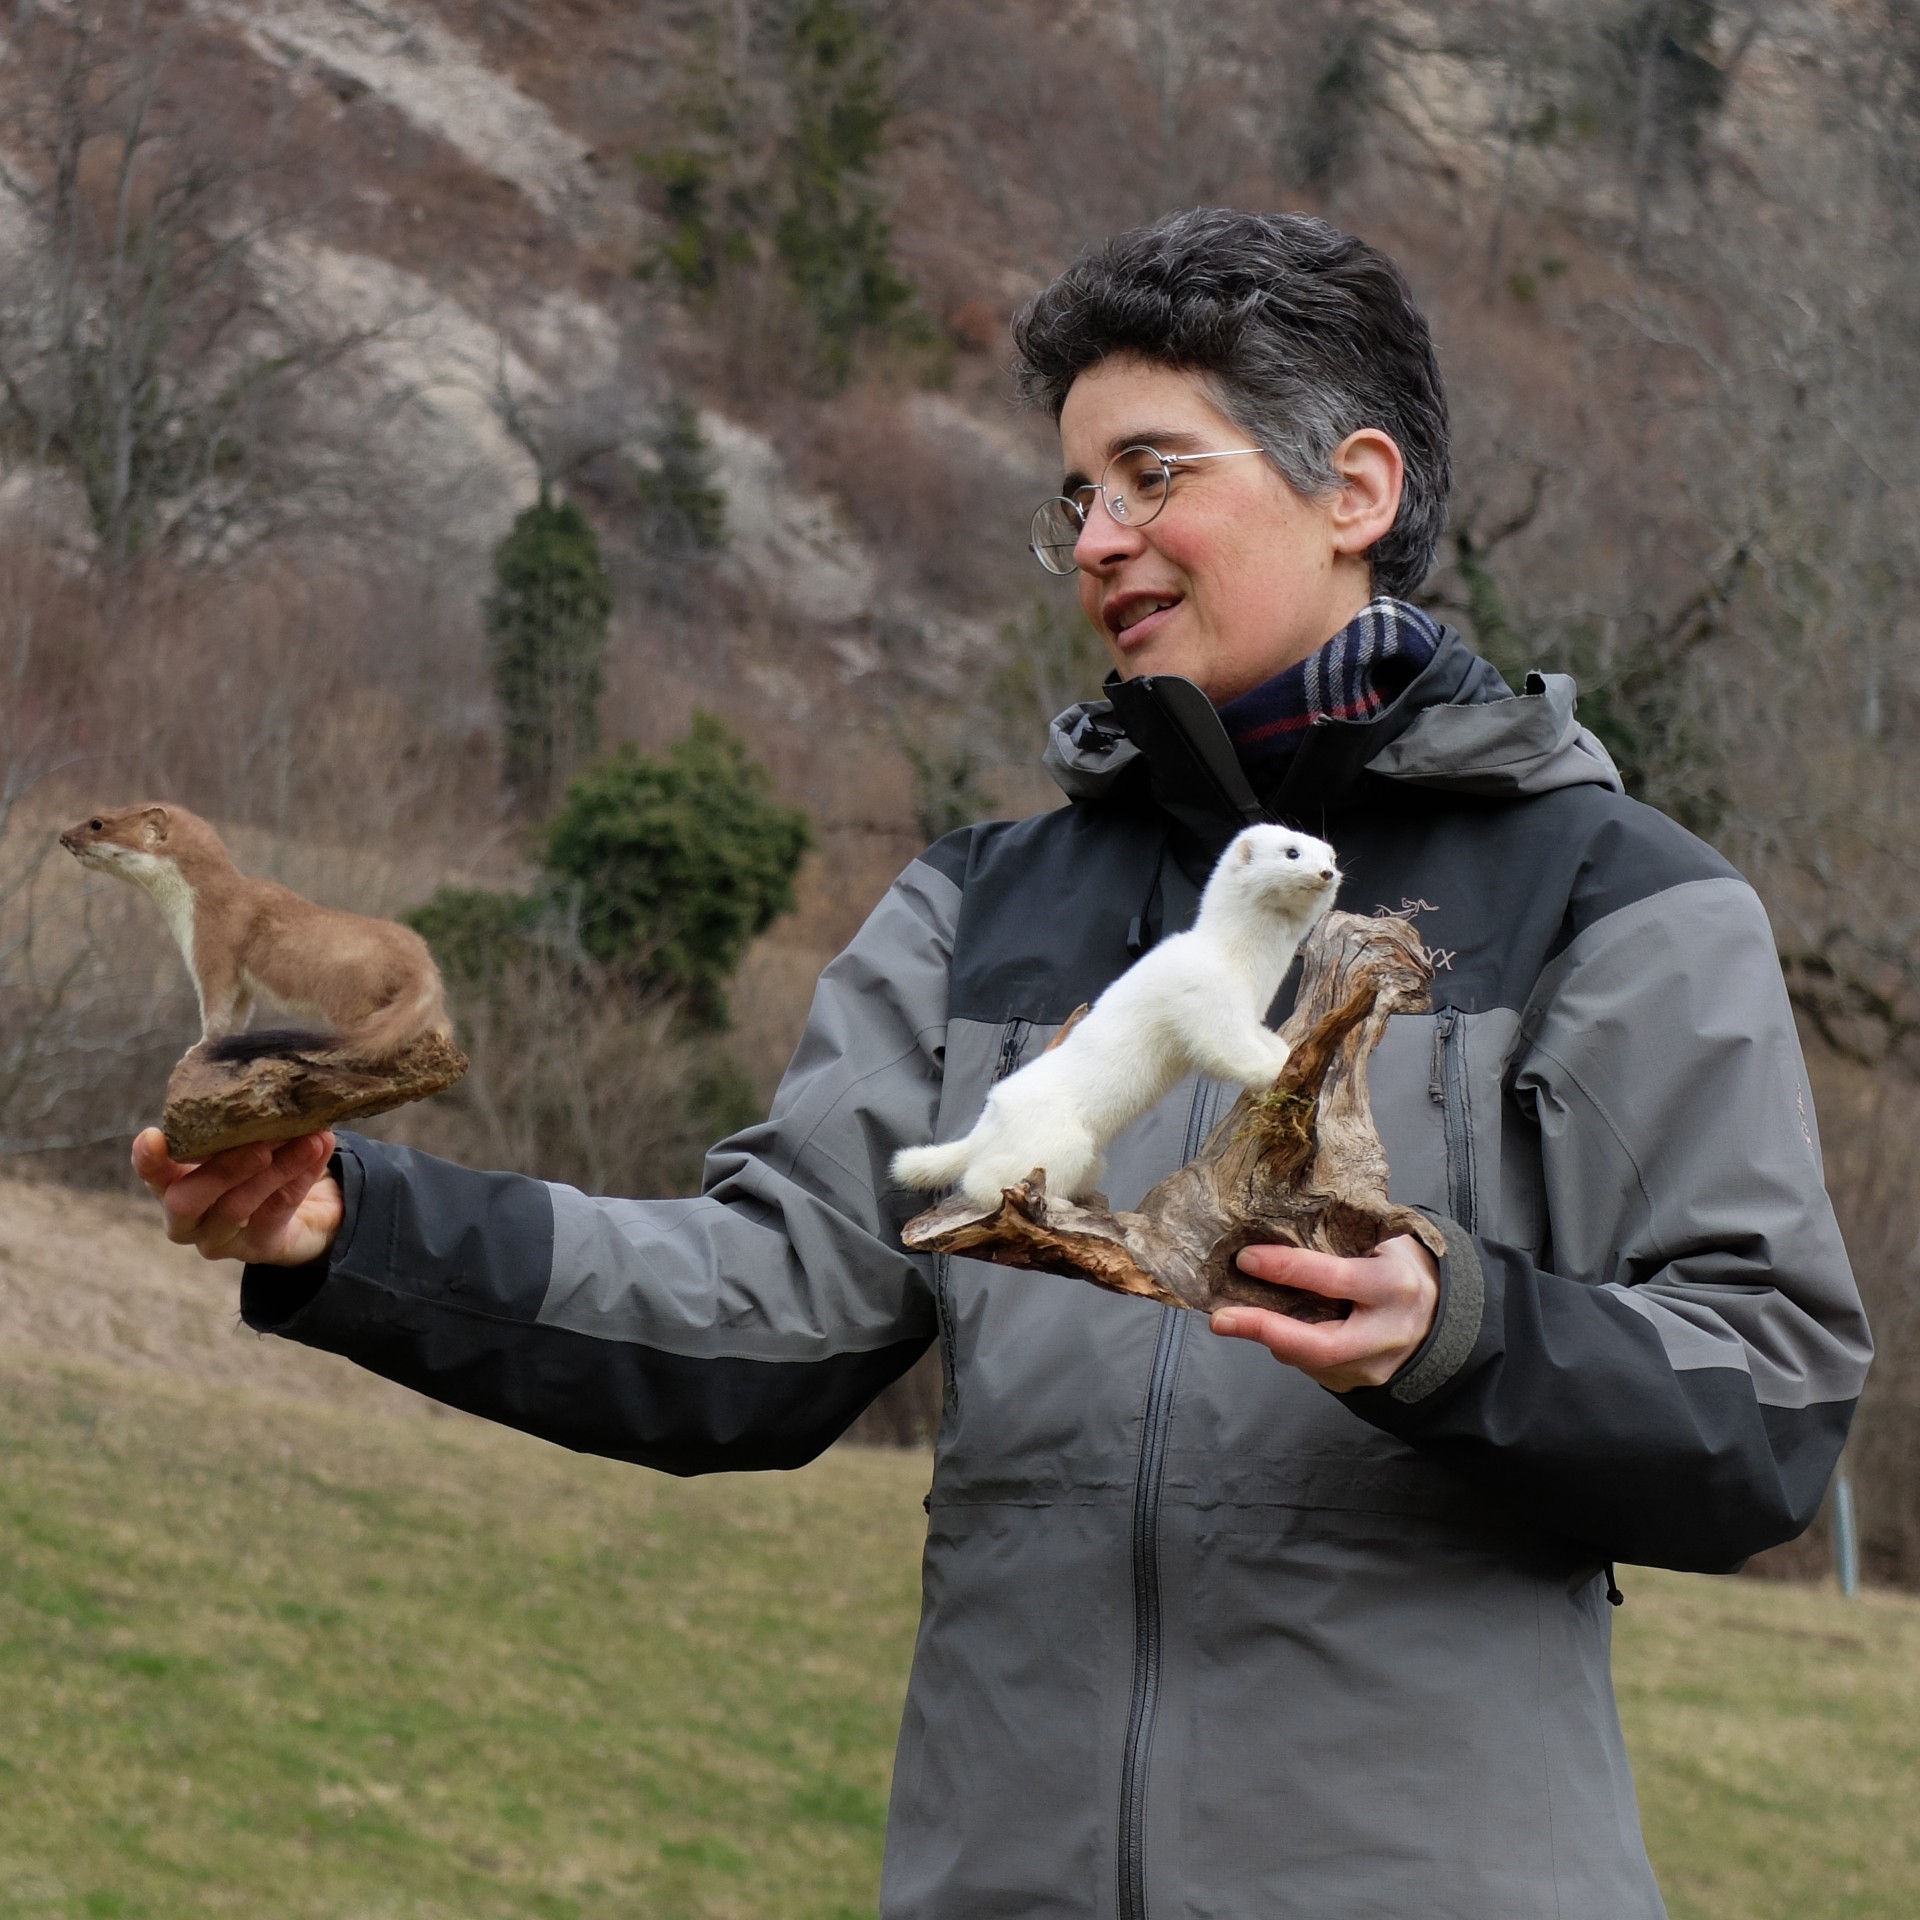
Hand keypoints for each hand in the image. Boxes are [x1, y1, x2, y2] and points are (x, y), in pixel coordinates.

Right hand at [131, 1127, 343, 1267]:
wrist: (307, 1208)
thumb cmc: (260, 1163)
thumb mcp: (246, 1140)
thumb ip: (244, 1122)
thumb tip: (271, 1086)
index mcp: (173, 1182)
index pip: (151, 1174)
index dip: (148, 1160)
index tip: (152, 1136)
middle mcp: (186, 1217)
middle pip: (185, 1201)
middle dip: (222, 1169)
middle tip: (260, 1144)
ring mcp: (219, 1238)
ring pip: (237, 1206)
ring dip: (275, 1169)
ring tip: (307, 1139)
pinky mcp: (257, 1247)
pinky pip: (276, 1212)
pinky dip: (300, 1177)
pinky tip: (318, 1150)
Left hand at [1210, 1235, 1439, 1391]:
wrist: (1437, 1318)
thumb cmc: (1394, 1267)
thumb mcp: (1380, 1244)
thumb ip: (1337, 1239)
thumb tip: (1269, 1224)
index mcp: (1394, 1284)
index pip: (1336, 1278)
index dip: (1288, 1269)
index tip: (1246, 1258)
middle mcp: (1387, 1331)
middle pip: (1322, 1344)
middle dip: (1266, 1330)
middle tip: (1220, 1319)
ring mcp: (1376, 1365)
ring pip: (1311, 1360)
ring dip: (1268, 1338)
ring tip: (1230, 1317)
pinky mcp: (1361, 1383)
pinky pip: (1314, 1367)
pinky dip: (1285, 1346)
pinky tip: (1265, 1326)